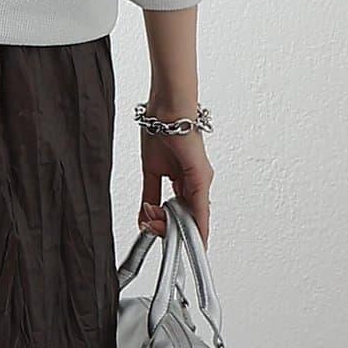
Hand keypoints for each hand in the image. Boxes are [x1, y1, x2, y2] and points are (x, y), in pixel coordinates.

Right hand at [139, 121, 212, 243]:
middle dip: (165, 227)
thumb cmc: (161, 129)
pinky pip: (202, 207)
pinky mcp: (201, 177)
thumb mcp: (151, 171)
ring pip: (194, 217)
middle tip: (149, 224)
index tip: (150, 228)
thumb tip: (145, 213)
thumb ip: (151, 195)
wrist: (166, 108)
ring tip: (157, 226)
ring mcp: (200, 180)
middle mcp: (195, 182)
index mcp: (184, 180)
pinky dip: (199, 225)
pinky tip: (197, 239)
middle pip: (185, 218)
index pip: (178, 212)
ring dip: (174, 227)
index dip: (164, 224)